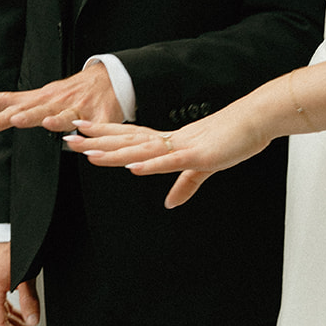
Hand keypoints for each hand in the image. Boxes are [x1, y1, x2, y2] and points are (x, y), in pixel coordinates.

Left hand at [0, 64, 122, 134]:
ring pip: (67, 116)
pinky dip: (92, 130)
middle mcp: (59, 103)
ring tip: (48, 122)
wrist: (109, 78)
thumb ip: (8, 99)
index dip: (2, 114)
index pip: (18, 105)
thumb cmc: (70, 91)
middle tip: (15, 119)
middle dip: (27, 116)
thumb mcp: (38, 94)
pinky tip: (87, 135)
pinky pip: (97, 126)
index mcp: (43, 100)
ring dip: (57, 120)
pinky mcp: (101, 116)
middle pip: (39, 110)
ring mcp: (80, 109)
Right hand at [0, 241, 39, 325]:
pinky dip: (14, 311)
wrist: (8, 226)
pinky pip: (3, 301)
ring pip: (2, 311)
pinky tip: (23, 314)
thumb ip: (29, 301)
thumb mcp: (25, 277)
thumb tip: (33, 321)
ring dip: (17, 322)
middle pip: (0, 320)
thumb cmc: (14, 246)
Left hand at [64, 97, 273, 207]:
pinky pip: (170, 161)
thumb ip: (186, 185)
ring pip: (142, 150)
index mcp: (171, 142)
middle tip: (69, 139)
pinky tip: (133, 168)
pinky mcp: (197, 155)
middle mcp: (170, 141)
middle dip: (98, 141)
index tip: (81, 131)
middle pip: (127, 140)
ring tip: (90, 155)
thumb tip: (171, 203)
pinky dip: (151, 165)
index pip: (131, 137)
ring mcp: (182, 146)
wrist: (256, 122)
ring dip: (116, 153)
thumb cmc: (234, 138)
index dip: (105, 135)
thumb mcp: (205, 166)